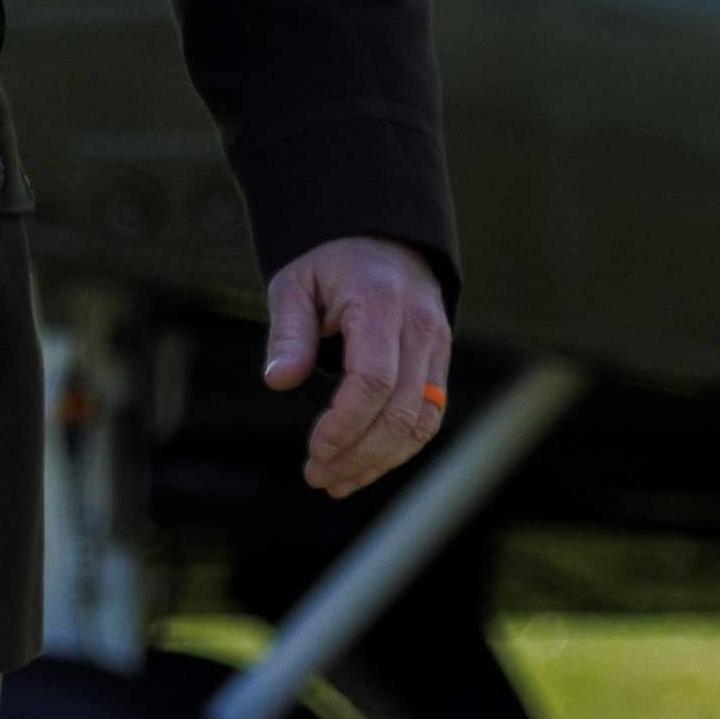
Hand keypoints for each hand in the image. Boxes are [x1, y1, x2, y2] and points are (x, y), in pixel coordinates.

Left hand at [264, 237, 456, 497]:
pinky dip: (398, 449)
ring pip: (422, 422)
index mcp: (380, 303)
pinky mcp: (440, 362)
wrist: (381, 236)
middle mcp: (419, 327)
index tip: (314, 450)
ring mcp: (437, 346)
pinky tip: (363, 466)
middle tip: (316, 477)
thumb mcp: (294, 283)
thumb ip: (289, 332)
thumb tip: (278, 380)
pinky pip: (429, 416)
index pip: (374, 380)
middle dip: (359, 454)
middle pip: (401, 410)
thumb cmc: (329, 262)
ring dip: (380, 461)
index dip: (345, 424)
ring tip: (335, 482)